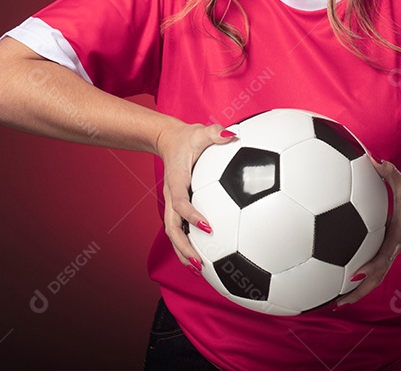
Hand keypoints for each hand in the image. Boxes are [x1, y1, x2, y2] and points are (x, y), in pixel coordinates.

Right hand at [157, 120, 237, 271]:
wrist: (168, 140)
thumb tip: (232, 134)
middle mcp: (171, 196)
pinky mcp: (177, 207)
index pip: (181, 203)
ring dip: (183, 251)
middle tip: (200, 262)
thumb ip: (214, 133)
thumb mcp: (200, 132)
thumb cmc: (187, 138)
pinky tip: (204, 257)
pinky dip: (187, 244)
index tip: (207, 227)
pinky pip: (180, 228)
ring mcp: (172, 203)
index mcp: (176, 180)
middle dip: (183, 246)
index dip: (191, 216)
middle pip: (172, 228)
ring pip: (173, 233)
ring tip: (199, 269)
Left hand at [336, 156, 400, 305]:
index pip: (382, 259)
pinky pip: (376, 264)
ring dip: (360, 288)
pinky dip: (364, 273)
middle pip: (376, 278)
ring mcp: (393, 249)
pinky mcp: (392, 245)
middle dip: (358, 293)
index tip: (351, 276)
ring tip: (339, 298)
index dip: (368, 268)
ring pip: (376, 276)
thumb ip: (387, 171)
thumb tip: (372, 159)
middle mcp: (393, 248)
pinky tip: (348, 271)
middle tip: (337, 303)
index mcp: (396, 238)